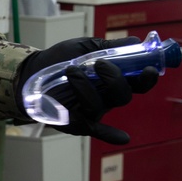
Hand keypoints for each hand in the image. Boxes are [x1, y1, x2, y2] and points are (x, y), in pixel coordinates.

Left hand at [16, 36, 158, 145]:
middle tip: (98, 64)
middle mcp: (106, 97)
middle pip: (123, 95)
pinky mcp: (75, 121)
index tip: (149, 69)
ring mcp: (91, 110)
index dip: (147, 78)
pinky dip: (110, 135)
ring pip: (100, 106)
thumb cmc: (61, 59)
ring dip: (86, 87)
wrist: (33, 70)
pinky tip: (123, 138)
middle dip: (114, 79)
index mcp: (112, 79)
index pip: (138, 82)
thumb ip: (110, 46)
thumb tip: (135, 42)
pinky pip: (94, 130)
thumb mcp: (85, 46)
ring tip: (71, 72)